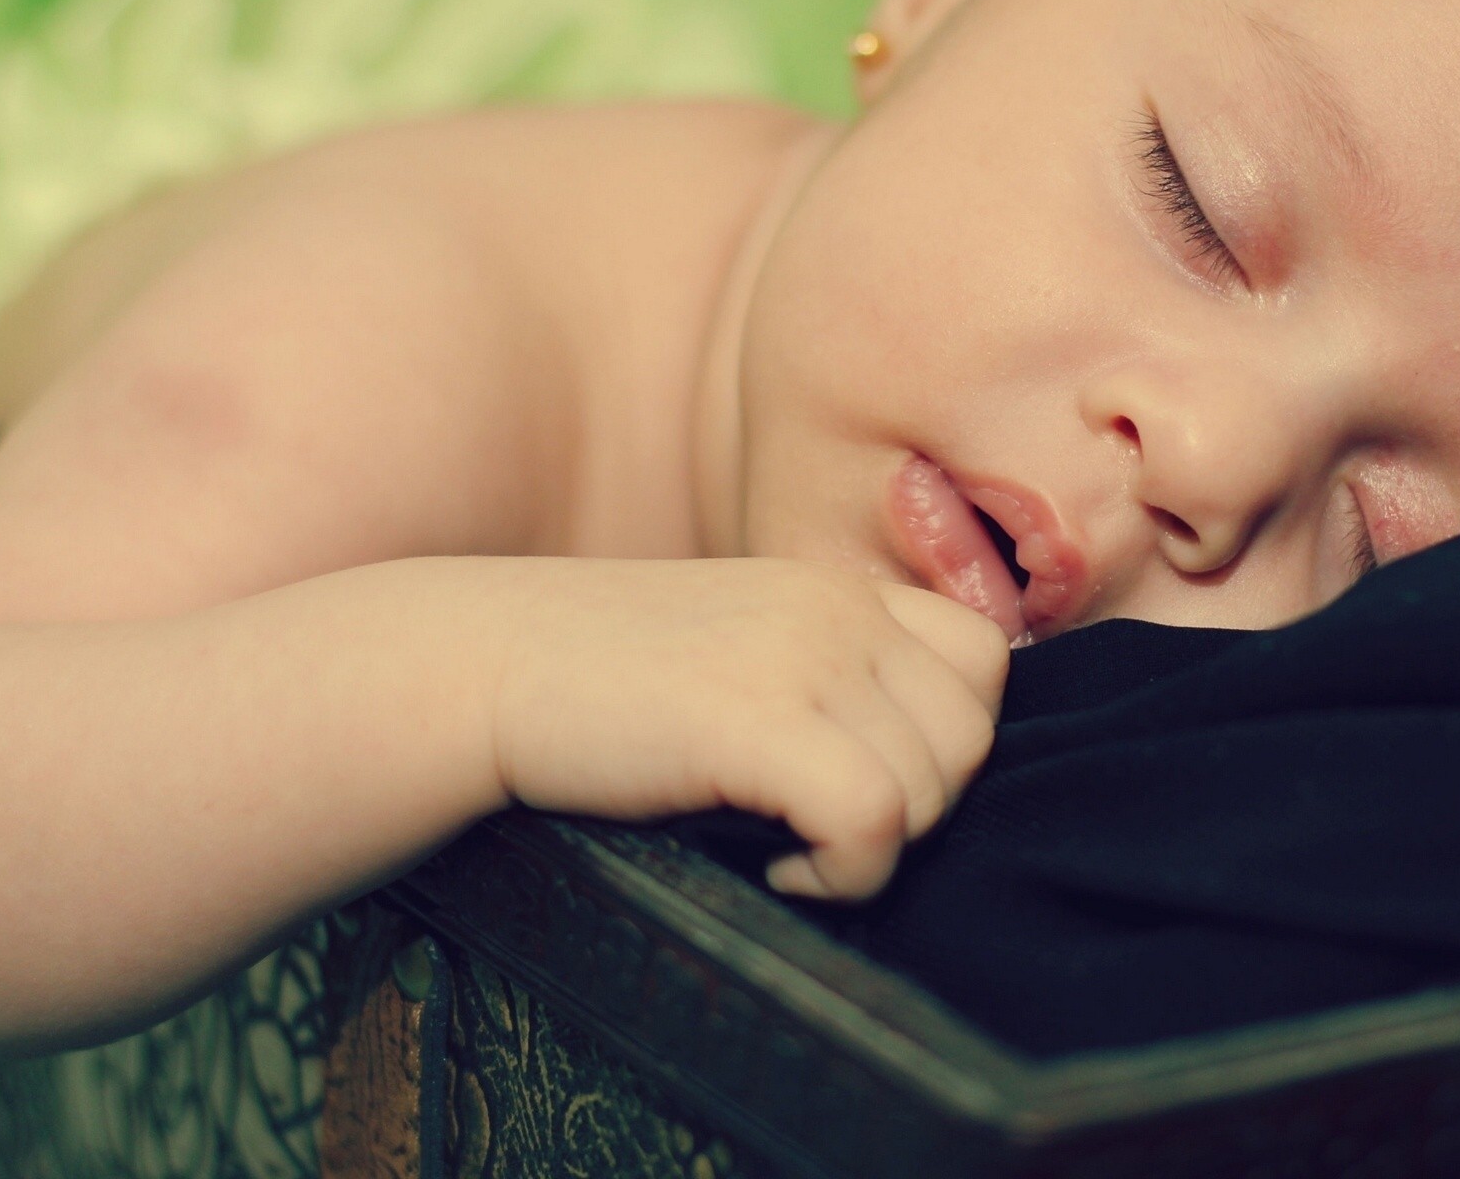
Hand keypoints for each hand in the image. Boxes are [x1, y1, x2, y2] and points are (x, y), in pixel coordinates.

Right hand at [467, 558, 1009, 898]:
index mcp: (833, 586)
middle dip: (914, 810)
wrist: (477, 667)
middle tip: (816, 829)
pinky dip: (841, 873)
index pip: (982, 661)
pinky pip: (876, 821)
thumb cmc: (594, 687)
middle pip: (971, 738)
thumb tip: (922, 783)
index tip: (860, 780)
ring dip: (871, 847)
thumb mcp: (734, 653)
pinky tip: (775, 866)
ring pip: (932, 787)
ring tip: (782, 844)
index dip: (943, 742)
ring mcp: (801, 655)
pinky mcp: (757, 719)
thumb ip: (825, 682)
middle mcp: (834, 606)